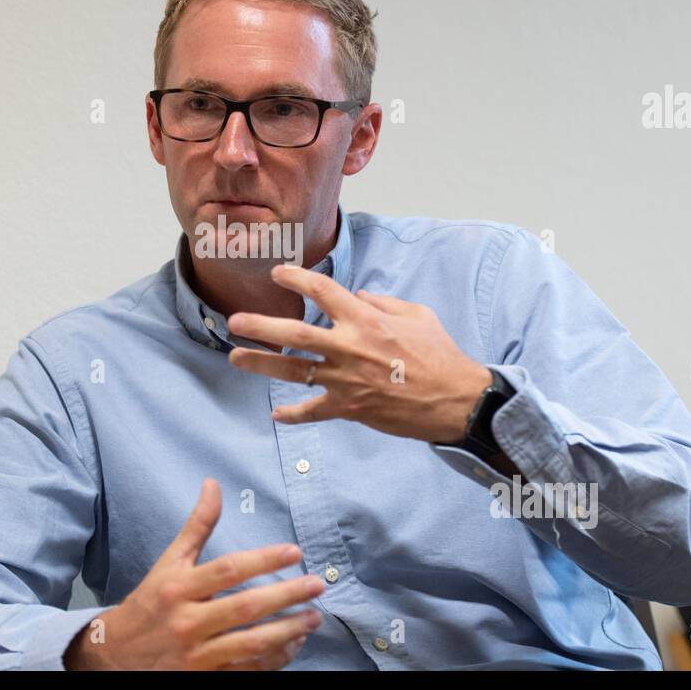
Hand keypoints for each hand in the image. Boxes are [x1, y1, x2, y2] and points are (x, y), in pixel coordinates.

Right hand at [64, 478, 325, 669]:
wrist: (117, 655)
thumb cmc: (151, 602)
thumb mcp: (169, 562)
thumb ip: (196, 526)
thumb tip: (213, 484)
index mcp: (178, 588)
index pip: (227, 570)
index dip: (263, 559)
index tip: (294, 551)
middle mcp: (187, 621)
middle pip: (244, 608)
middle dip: (286, 595)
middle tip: (316, 585)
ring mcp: (196, 654)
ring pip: (249, 644)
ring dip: (287, 631)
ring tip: (314, 618)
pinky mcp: (204, 677)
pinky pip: (246, 670)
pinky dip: (273, 659)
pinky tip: (293, 644)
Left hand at [226, 264, 493, 442]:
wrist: (455, 399)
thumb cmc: (440, 354)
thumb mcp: (417, 315)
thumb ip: (383, 302)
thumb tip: (358, 296)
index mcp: (365, 319)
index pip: (322, 291)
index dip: (296, 279)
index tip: (278, 274)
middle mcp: (349, 347)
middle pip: (294, 334)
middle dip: (260, 327)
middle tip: (235, 321)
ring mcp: (346, 380)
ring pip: (293, 372)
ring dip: (261, 364)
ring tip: (235, 358)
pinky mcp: (350, 407)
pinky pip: (314, 411)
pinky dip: (294, 414)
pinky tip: (276, 414)